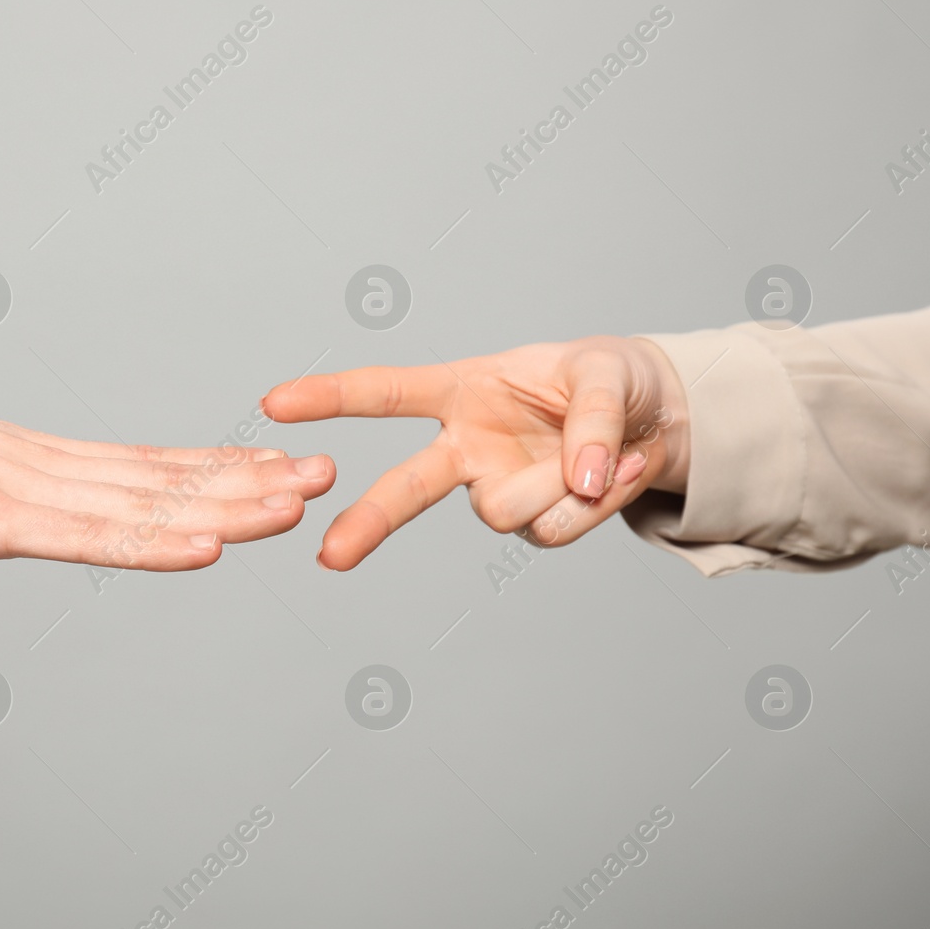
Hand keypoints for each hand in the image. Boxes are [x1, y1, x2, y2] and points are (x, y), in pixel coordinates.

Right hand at [0, 350, 336, 568]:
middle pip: (162, 479)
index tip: (272, 470)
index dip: (212, 471)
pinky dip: (152, 544)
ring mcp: (21, 492)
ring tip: (298, 500)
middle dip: (247, 481)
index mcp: (30, 462)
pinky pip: (87, 539)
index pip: (142, 467)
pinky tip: (208, 548)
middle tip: (323, 474)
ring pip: (144, 505)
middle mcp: (42, 469)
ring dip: (226, 506)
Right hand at [259, 336, 689, 568]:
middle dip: (367, 521)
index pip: (387, 392)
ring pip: (504, 512)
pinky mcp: (528, 524)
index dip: (331, 396)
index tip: (275, 404)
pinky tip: (617, 473)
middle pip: (404, 488)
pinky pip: (552, 530)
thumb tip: (584, 478)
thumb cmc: (611, 380)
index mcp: (462, 389)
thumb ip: (594, 420)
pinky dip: (597, 504)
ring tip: (608, 452)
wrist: (654, 421)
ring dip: (561, 487)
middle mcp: (464, 446)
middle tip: (331, 554)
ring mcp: (492, 489)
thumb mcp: (608, 374)